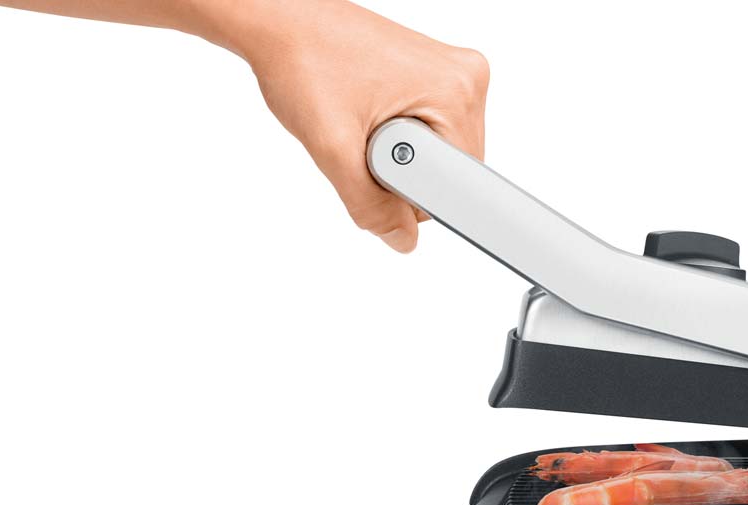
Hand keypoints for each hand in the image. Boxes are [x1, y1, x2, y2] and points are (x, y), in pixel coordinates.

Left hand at [214, 1, 488, 251]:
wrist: (281, 21)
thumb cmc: (303, 60)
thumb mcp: (332, 147)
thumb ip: (370, 205)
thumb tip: (403, 240)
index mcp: (456, 90)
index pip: (462, 182)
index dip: (420, 194)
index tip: (385, 173)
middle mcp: (466, 76)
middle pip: (452, 170)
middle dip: (407, 174)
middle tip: (364, 141)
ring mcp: (454, 72)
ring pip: (440, 154)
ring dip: (401, 156)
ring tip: (363, 120)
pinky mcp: (438, 72)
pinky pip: (432, 131)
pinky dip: (400, 137)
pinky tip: (370, 113)